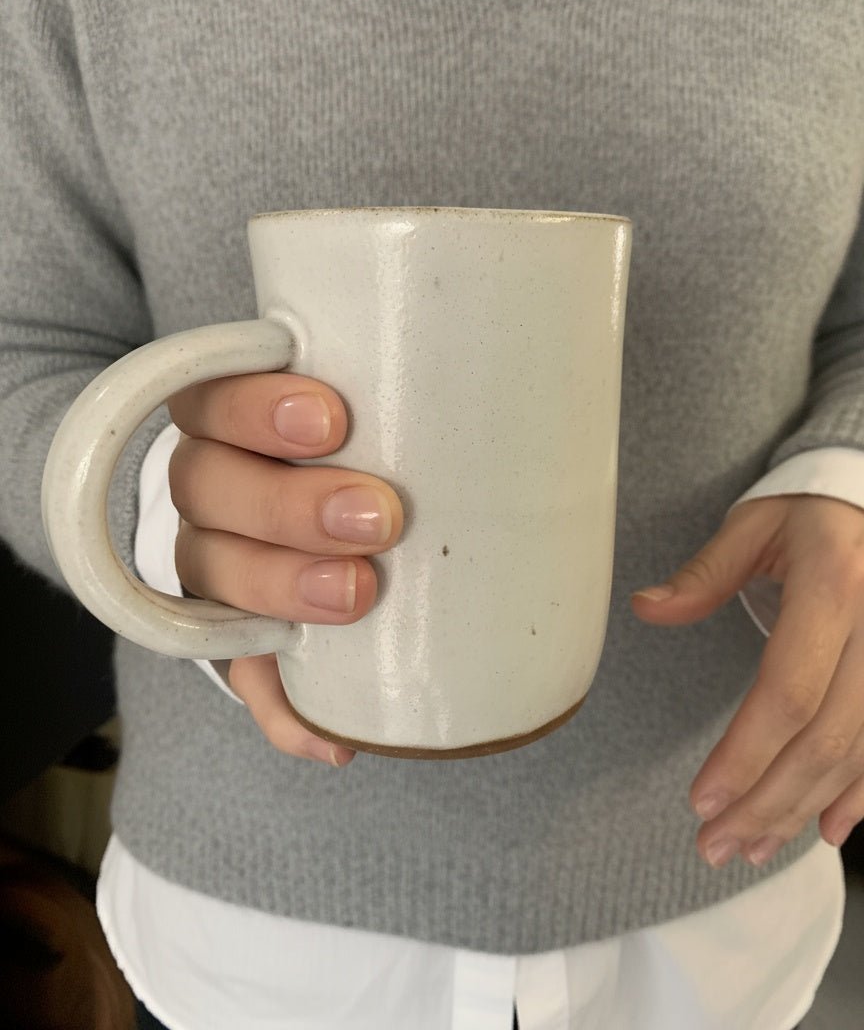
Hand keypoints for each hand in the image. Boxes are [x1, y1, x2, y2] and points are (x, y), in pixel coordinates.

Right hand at [168, 372, 402, 765]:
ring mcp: (218, 561)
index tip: (333, 421)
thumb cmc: (388, 447)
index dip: (252, 408)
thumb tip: (519, 406)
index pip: (212, 396)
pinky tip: (335, 735)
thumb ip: (430, 401)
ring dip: (280, 586)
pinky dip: (284, 712)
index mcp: (236, 413)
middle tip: (378, 518)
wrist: (365, 520)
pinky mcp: (240, 640)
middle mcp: (213, 484)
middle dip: (287, 504)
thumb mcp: (396, 412)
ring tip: (358, 596)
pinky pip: (245, 681)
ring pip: (211, 571)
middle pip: (206, 485)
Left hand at [632, 495, 863, 868]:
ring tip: (750, 846)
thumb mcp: (753, 526)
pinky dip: (861, 795)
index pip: (789, 690)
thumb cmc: (806, 516)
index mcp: (834, 586)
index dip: (746, 753)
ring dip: (804, 809)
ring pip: (857, 754)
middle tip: (714, 845)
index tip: (702, 799)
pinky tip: (826, 828)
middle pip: (825, 738)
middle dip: (767, 802)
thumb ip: (703, 573)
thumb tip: (645, 609)